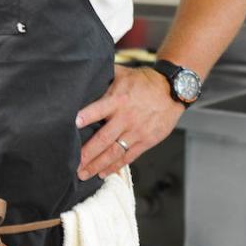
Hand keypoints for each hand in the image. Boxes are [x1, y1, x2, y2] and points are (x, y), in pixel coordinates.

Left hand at [76, 65, 184, 180]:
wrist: (174, 90)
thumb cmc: (145, 81)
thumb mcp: (123, 74)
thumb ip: (104, 77)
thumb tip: (83, 72)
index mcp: (118, 99)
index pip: (98, 109)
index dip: (86, 117)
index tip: (72, 125)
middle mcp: (126, 117)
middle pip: (103, 138)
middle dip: (86, 153)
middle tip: (72, 164)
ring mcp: (137, 131)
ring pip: (114, 152)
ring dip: (97, 165)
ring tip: (83, 173)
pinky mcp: (147, 141)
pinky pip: (129, 157)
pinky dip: (115, 166)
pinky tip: (102, 173)